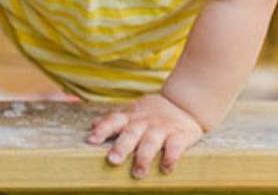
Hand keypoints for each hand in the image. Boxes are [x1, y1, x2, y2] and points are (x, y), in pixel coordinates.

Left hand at [87, 94, 203, 178]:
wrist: (185, 103)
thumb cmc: (153, 113)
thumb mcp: (133, 112)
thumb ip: (115, 119)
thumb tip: (92, 125)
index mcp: (130, 117)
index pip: (113, 121)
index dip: (102, 129)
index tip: (92, 140)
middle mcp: (144, 122)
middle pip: (131, 133)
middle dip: (122, 146)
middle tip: (113, 160)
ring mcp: (162, 128)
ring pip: (151, 142)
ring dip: (144, 157)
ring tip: (138, 173)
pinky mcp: (180, 135)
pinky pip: (175, 147)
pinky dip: (171, 157)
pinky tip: (166, 168)